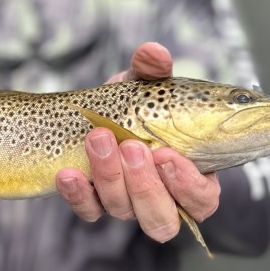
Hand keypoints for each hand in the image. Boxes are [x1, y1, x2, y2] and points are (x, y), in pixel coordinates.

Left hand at [55, 41, 219, 241]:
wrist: (94, 112)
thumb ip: (152, 70)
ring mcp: (126, 204)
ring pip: (124, 212)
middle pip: (161, 218)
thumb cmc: (134, 103)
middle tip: (131, 146)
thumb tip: (153, 52)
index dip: (188, 186)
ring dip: (110, 178)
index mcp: (189, 175)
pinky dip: (78, 193)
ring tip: (98, 138)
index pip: (202, 199)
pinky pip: (88, 209)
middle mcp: (160, 197)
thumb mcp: (144, 83)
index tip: (166, 154)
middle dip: (144, 184)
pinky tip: (67, 173)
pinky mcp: (94, 203)